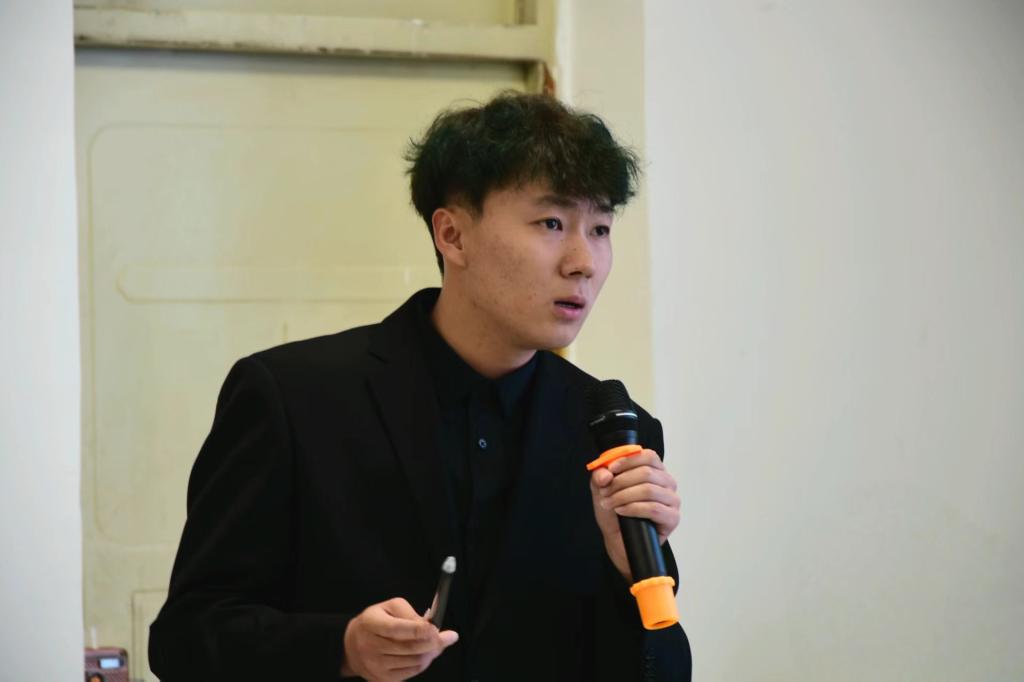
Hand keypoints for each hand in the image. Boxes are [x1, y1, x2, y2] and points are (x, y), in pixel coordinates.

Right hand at [340, 597, 457, 680]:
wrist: (352, 646)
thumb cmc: (376, 621)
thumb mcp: (389, 607)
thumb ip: (410, 614)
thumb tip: (430, 626)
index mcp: (371, 623)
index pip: (396, 629)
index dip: (418, 630)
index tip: (435, 628)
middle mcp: (370, 646)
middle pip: (408, 648)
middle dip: (433, 643)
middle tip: (447, 637)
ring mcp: (375, 666)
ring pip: (413, 662)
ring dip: (431, 653)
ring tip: (437, 645)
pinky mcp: (381, 679)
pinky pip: (410, 673)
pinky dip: (423, 664)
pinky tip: (426, 655)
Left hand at [589, 449, 680, 581]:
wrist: (618, 539)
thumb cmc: (615, 511)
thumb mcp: (602, 489)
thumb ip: (600, 476)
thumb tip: (605, 474)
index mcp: (656, 471)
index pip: (648, 456)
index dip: (628, 460)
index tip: (611, 469)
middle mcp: (667, 483)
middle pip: (646, 473)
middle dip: (621, 482)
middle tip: (605, 492)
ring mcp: (672, 500)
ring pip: (649, 490)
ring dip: (624, 496)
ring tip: (610, 503)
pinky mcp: (672, 518)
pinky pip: (654, 509)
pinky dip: (633, 508)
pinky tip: (621, 511)